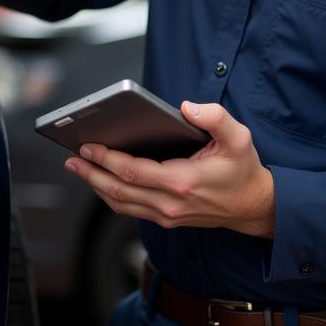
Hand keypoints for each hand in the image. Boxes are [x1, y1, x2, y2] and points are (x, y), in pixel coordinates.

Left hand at [64, 101, 275, 237]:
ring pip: (120, 203)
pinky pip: (130, 209)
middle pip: (119, 190)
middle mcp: (170, 202)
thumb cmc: (242, 169)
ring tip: (76, 167)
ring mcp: (166, 214)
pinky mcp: (166, 218)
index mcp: (183, 181)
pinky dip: (110, 195)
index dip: (107, 159)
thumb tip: (187, 107)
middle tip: (71, 157)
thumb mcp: (239, 137)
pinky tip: (99, 180)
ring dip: (96, 185)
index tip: (88, 144)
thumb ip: (215, 117)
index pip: (134, 171)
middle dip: (91, 173)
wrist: (254, 206)